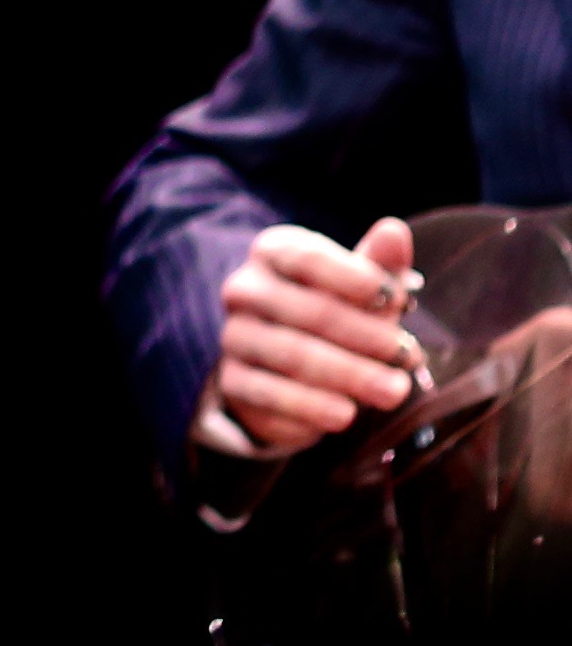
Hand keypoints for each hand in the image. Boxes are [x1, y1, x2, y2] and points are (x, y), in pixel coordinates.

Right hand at [205, 217, 425, 454]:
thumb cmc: (334, 312)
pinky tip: (347, 414)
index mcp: (272, 254)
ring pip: (294, 355)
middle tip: (410, 357)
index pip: (309, 259)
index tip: (401, 301)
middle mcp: (245, 290)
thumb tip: (395, 231)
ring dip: (352, 376)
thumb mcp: (358, 287)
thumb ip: (378, 264)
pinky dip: (313, 407)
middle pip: (310, 311)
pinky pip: (271, 396)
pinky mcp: (233, 382)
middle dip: (367, 336)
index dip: (357, 279)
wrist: (283, 365)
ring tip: (395, 391)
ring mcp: (235, 337)